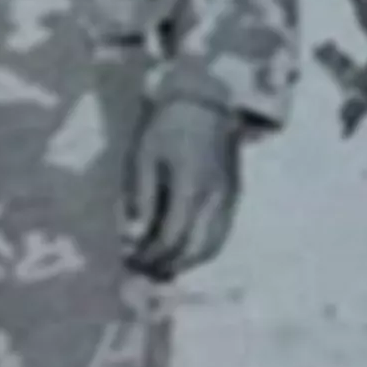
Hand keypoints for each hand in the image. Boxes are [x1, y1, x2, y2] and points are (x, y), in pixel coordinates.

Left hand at [123, 96, 243, 281]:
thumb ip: (141, 200)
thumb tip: (134, 239)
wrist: (203, 98)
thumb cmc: (167, 124)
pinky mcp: (234, 194)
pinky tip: (182, 245)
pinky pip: (221, 232)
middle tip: (145, 268)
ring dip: (187, 261)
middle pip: (195, 250)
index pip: (172, 238)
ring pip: (213, 246)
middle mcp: (216, 198)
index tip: (132, 259)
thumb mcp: (144, 156)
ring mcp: (229, 197)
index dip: (151, 255)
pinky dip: (202, 248)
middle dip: (168, 264)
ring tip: (161, 261)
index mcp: (191, 186)